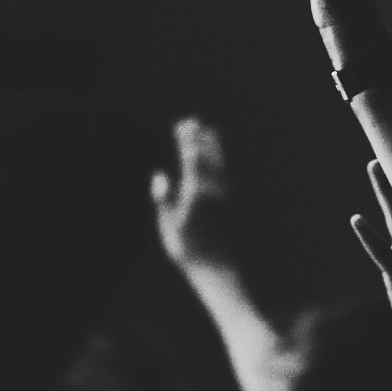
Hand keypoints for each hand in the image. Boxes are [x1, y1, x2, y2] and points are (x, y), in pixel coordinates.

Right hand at [151, 116, 237, 272]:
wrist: (219, 269)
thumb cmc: (189, 253)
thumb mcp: (169, 228)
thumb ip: (164, 200)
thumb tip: (159, 175)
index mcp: (197, 196)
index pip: (193, 161)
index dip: (188, 142)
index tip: (182, 126)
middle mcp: (214, 193)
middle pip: (209, 158)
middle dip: (201, 138)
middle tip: (193, 121)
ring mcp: (225, 198)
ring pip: (221, 165)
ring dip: (214, 147)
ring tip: (208, 131)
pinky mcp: (232, 204)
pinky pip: (227, 175)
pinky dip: (221, 161)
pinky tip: (217, 157)